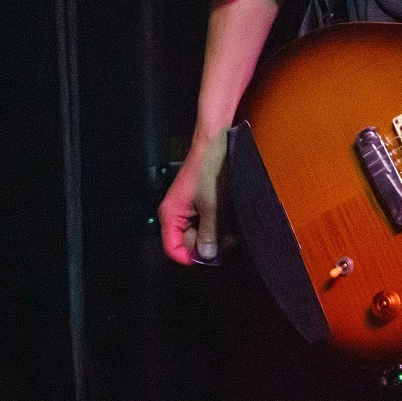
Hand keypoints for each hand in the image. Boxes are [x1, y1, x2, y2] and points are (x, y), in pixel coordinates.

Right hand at [159, 126, 232, 265]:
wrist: (215, 144)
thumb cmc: (209, 171)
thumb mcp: (211, 206)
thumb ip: (208, 233)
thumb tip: (205, 256)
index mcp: (171, 215)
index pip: (172, 249)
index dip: (189, 257)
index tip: (210, 256)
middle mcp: (175, 214)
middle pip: (186, 243)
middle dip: (206, 245)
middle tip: (226, 241)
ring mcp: (187, 209)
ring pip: (198, 233)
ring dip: (214, 235)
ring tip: (230, 230)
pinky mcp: (198, 204)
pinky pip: (204, 222)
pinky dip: (215, 225)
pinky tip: (228, 221)